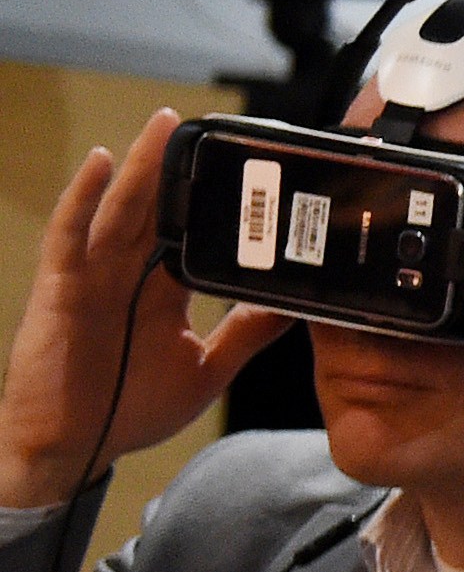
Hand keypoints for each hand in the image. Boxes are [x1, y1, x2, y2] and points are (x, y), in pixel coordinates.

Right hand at [0, 109, 290, 510]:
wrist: (73, 446)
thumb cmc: (130, 409)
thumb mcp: (206, 369)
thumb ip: (246, 335)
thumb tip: (293, 307)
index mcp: (164, 292)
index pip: (193, 236)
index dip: (215, 205)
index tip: (247, 172)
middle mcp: (129, 276)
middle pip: (156, 213)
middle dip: (174, 169)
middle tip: (200, 125)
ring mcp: (93, 278)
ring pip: (119, 211)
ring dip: (137, 168)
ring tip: (161, 126)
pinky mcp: (62, 289)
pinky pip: (70, 235)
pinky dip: (83, 198)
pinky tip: (99, 164)